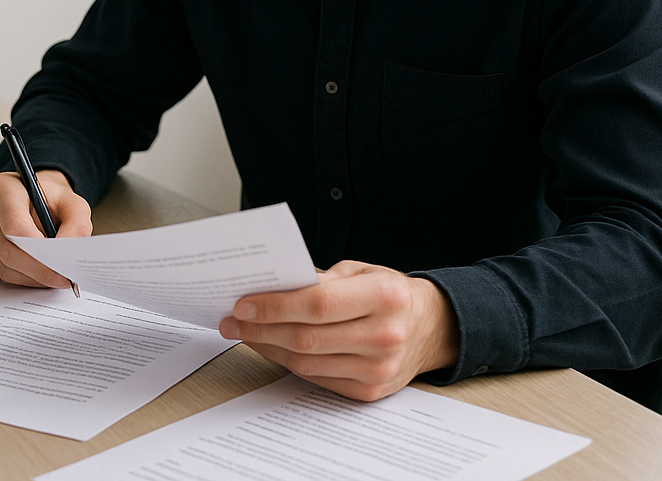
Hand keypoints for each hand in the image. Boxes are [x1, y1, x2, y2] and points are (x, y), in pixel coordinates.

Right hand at [0, 169, 92, 287]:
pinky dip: (24, 278)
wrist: (35, 199)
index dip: (38, 251)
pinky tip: (40, 273)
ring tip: (55, 276)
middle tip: (62, 278)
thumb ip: (76, 226)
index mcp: (3, 188)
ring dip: (32, 277)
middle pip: (7, 251)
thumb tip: (68, 255)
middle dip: (38, 270)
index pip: (14, 226)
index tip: (59, 264)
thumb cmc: (50, 199)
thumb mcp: (73, 203)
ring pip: (4, 266)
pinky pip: (0, 272)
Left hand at [219, 260, 458, 400]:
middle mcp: (384, 335)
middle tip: (231, 320)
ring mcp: (378, 369)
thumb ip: (321, 279)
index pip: (318, 304)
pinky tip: (270, 347)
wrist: (430, 328)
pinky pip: (316, 378)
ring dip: (268, 347)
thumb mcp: (361, 270)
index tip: (243, 304)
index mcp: (385, 296)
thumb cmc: (388, 292)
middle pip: (307, 336)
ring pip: (307, 362)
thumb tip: (269, 287)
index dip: (276, 306)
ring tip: (243, 333)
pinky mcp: (369, 392)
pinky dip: (287, 362)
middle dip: (261, 329)